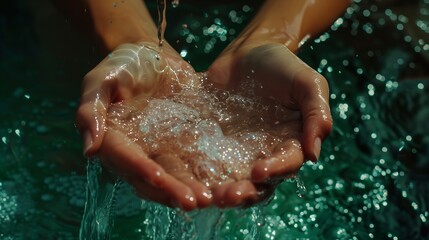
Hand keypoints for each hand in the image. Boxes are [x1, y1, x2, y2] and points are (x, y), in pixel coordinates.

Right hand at [76, 42, 211, 209]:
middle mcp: (136, 151)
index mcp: (113, 139)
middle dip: (170, 190)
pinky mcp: (181, 144)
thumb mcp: (101, 80)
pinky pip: (192, 163)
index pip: (125, 158)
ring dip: (188, 189)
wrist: (154, 56)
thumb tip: (89, 149)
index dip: (140, 168)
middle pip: (151, 177)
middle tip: (191, 201)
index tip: (158, 177)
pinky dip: (204, 175)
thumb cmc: (123, 65)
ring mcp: (160, 150)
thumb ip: (91, 109)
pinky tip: (220, 185)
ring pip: (173, 175)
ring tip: (208, 199)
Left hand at [207, 43, 332, 205]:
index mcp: (290, 142)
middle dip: (245, 192)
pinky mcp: (214, 144)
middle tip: (228, 196)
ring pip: (232, 179)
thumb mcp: (307, 83)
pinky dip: (200, 175)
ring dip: (223, 191)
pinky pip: (207, 162)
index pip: (286, 165)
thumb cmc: (282, 66)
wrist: (247, 53)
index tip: (259, 172)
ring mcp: (238, 150)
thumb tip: (313, 154)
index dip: (275, 171)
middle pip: (258, 183)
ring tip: (210, 196)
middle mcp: (264, 152)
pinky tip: (190, 179)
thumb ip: (316, 113)